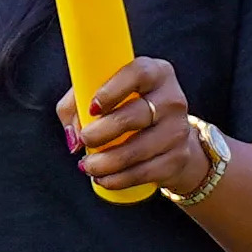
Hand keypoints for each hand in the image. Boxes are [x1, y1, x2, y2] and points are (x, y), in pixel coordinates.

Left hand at [64, 51, 208, 200]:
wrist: (169, 138)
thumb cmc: (128, 109)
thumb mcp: (103, 95)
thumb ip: (77, 104)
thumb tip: (72, 136)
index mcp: (155, 73)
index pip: (138, 73)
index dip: (112, 90)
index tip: (92, 108)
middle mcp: (172, 98)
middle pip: (136, 115)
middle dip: (103, 131)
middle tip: (84, 139)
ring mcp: (178, 129)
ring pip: (139, 149)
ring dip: (107, 162)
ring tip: (87, 166)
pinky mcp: (178, 158)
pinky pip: (145, 172)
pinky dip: (119, 179)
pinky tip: (103, 179)